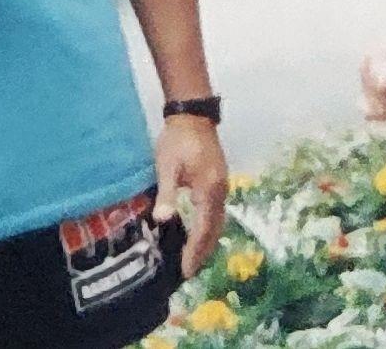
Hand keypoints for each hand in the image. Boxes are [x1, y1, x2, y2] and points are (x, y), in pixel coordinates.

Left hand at [154, 114, 227, 277]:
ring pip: (219, 221)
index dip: (194, 251)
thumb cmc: (178, 140)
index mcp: (208, 190)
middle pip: (215, 229)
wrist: (193, 114)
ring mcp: (223, 185)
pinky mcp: (219, 180)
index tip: (186, 270)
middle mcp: (220, 191)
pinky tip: (200, 231)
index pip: (203, 229)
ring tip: (195, 257)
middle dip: (203, 251)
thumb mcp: (167, 166)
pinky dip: (210, 227)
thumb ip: (167, 193)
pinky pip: (217, 211)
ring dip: (208, 240)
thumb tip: (162, 220)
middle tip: (190, 271)